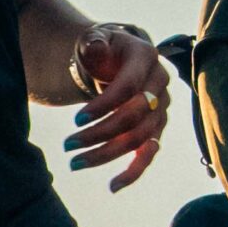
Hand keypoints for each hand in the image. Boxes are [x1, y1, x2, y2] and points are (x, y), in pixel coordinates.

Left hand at [65, 25, 171, 192]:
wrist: (116, 59)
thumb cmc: (102, 49)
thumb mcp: (95, 39)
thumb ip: (93, 43)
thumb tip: (93, 47)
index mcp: (146, 59)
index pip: (128, 88)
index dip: (103, 105)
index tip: (76, 120)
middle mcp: (159, 85)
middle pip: (134, 117)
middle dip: (99, 133)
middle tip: (67, 145)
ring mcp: (159, 108)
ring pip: (139, 138)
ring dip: (106, 153)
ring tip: (74, 162)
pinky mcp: (154, 127)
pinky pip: (149, 153)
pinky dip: (134, 171)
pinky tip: (113, 186)